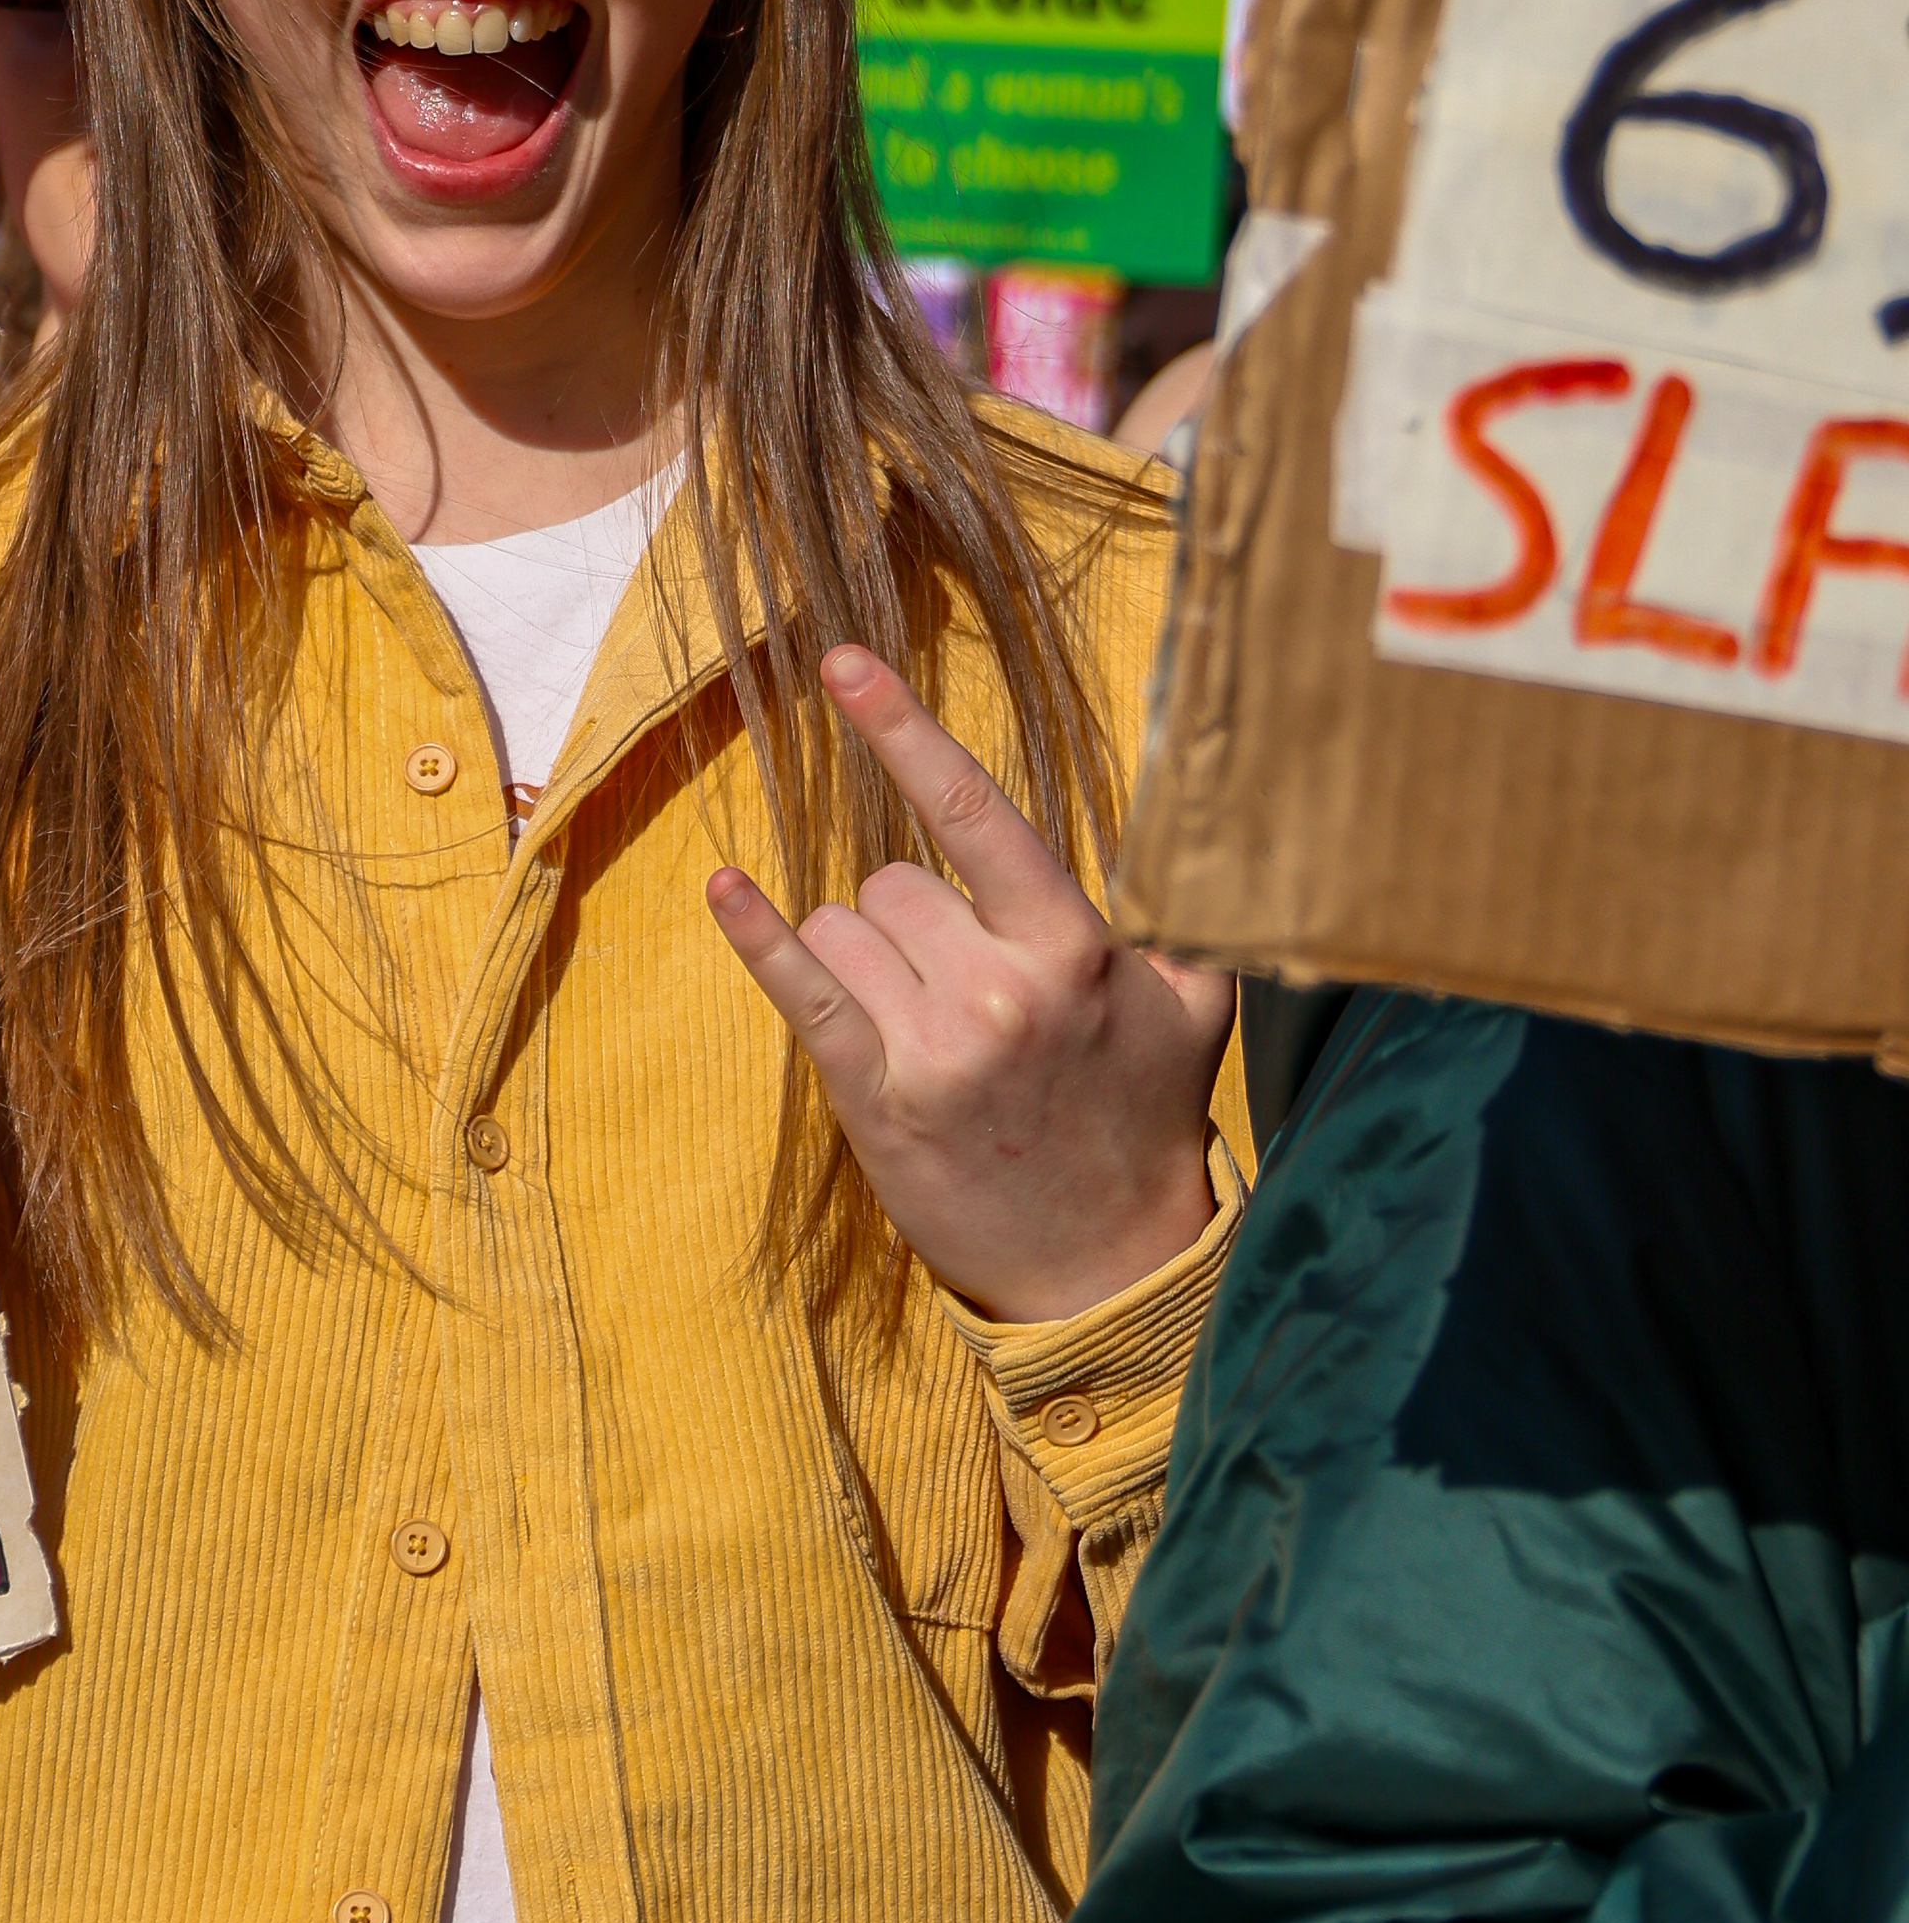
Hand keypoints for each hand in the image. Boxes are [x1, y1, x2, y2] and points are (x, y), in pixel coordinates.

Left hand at [705, 649, 1232, 1325]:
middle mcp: (1002, 988)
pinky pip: (800, 987)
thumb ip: (1176, 906)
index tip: (845, 663)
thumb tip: (1195, 813)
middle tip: (970, 998)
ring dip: (870, 961)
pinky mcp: (878, 1095)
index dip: (906, 732)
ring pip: (846, 928)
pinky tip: (726, 888)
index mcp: (1077, 948)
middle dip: (918, 922)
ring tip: (931, 1031)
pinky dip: (758, 935)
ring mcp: (935, 1044)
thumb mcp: (1191, 1002)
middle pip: (896, 882)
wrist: (1105, 1259)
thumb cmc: (1143, 1116)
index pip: (978, 812)